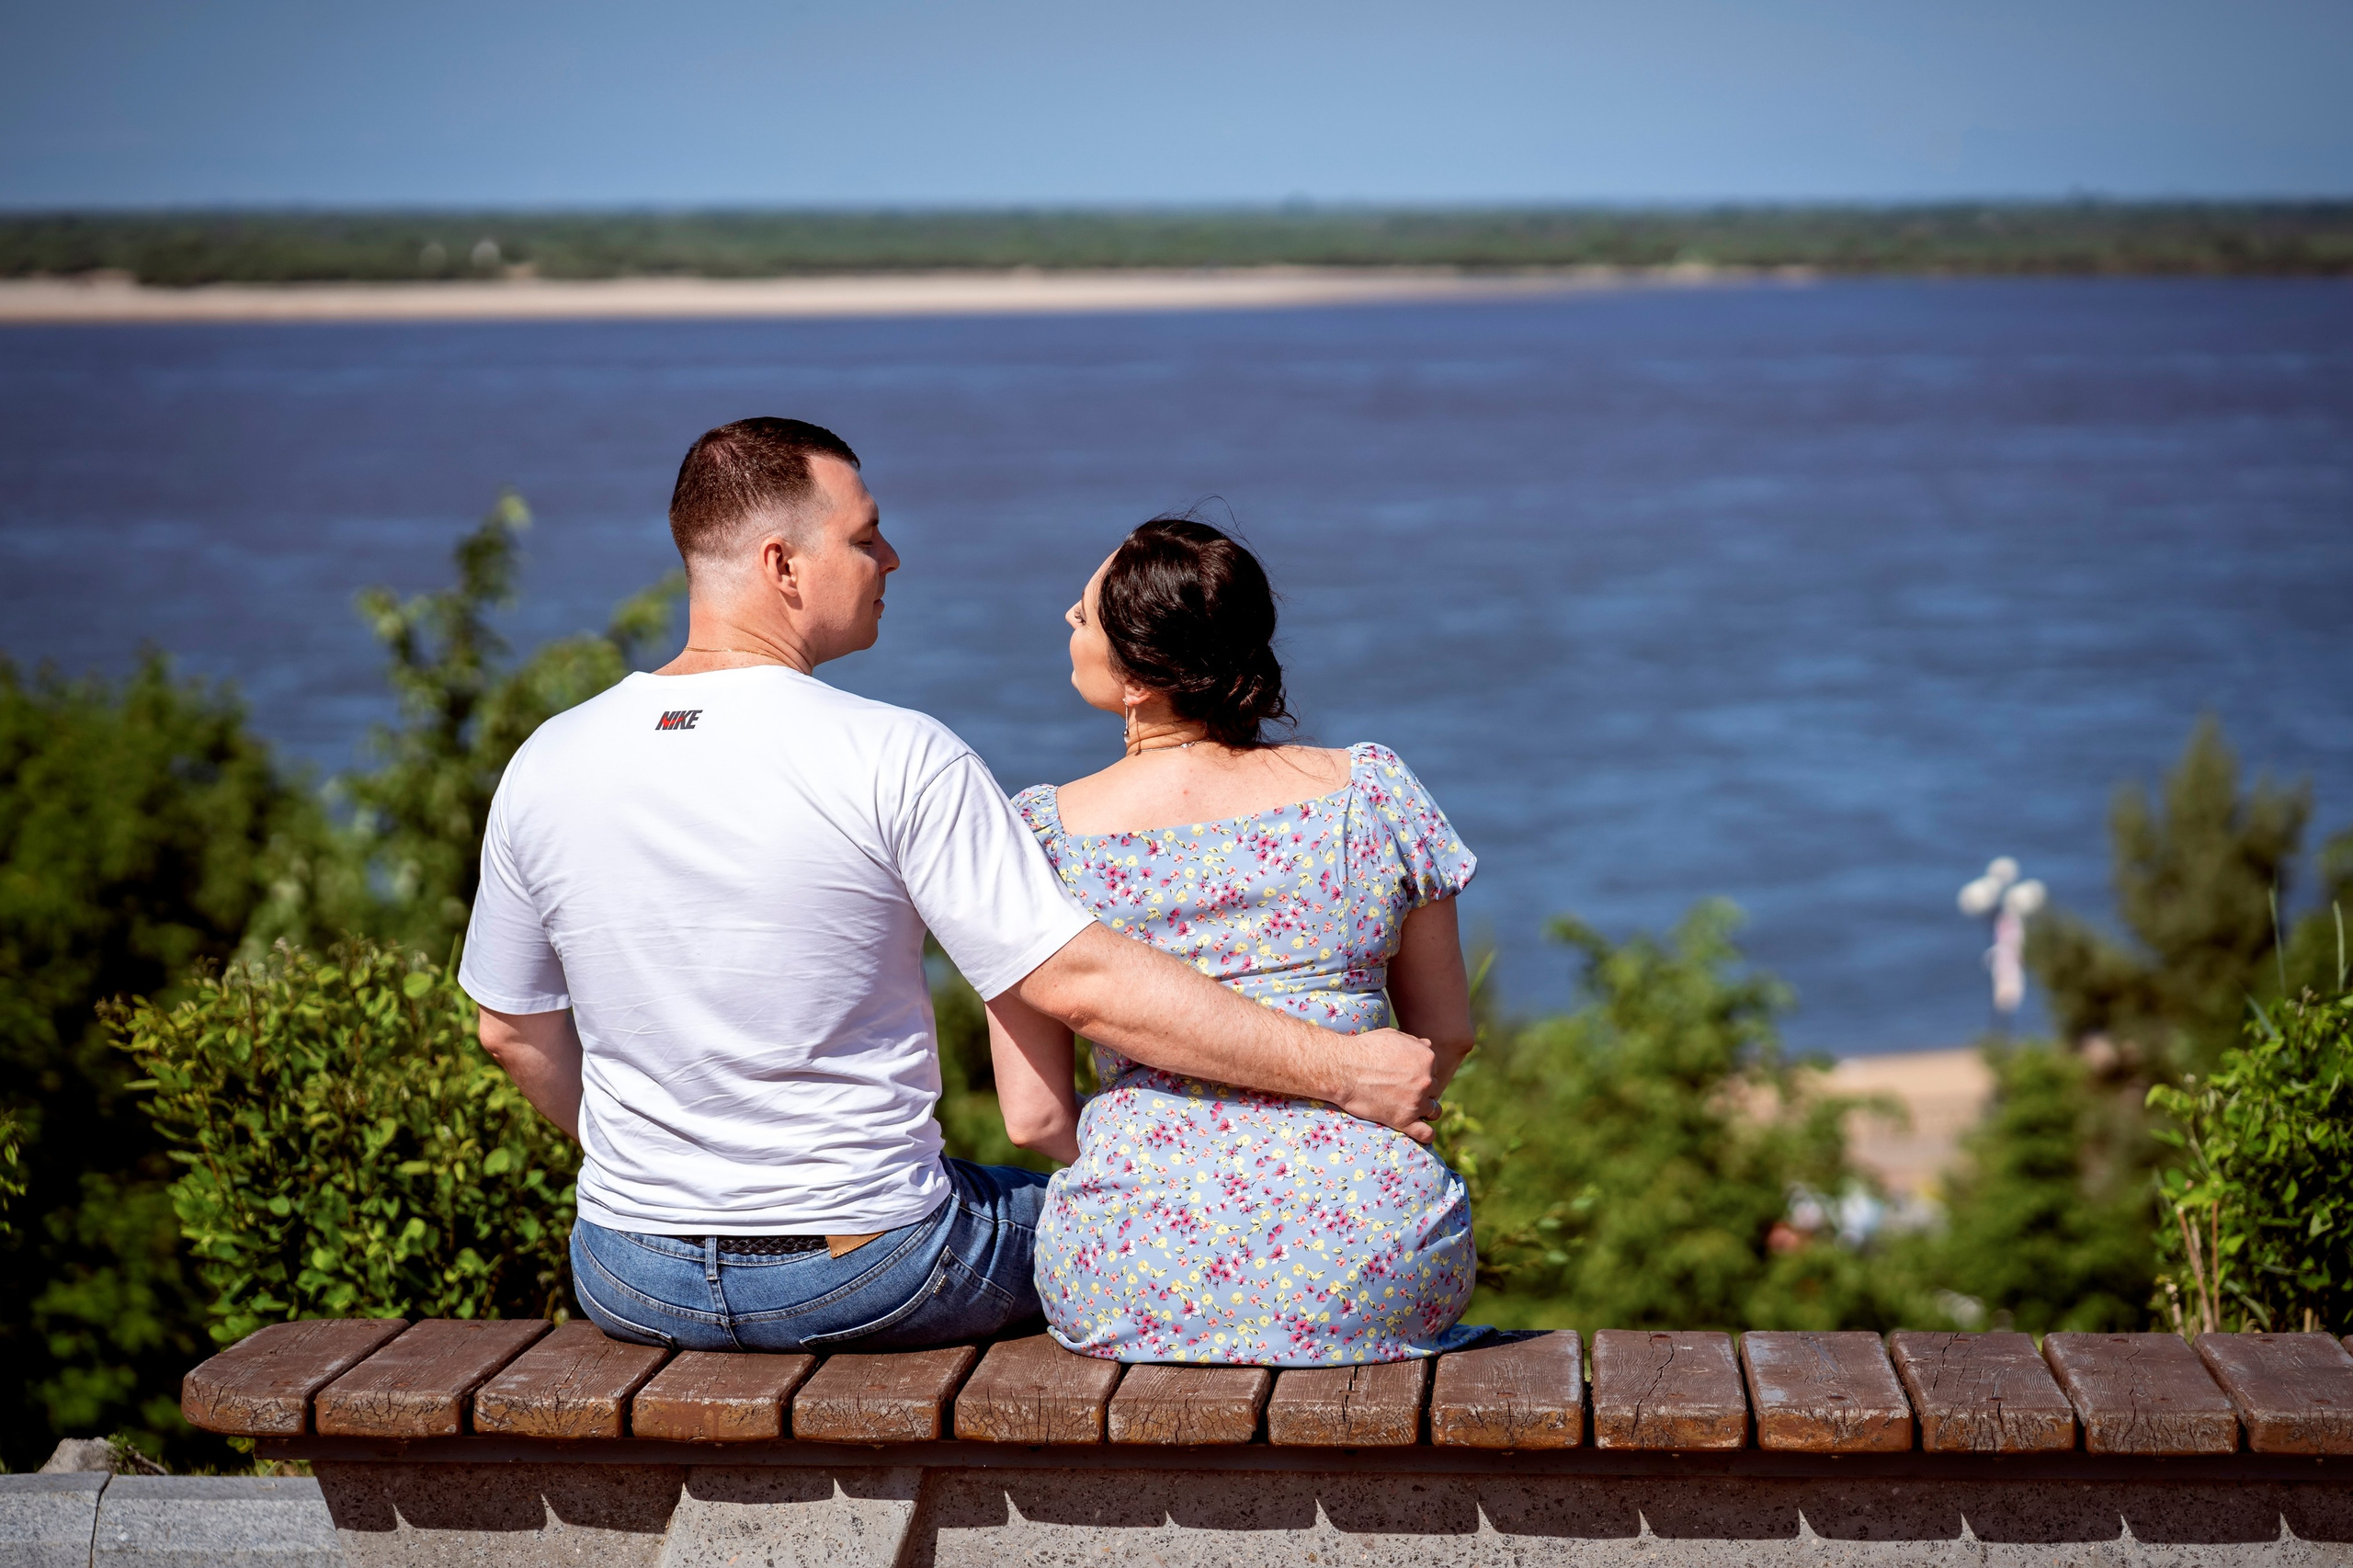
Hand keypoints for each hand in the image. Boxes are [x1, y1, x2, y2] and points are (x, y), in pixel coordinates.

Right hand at [1332, 1027, 1438, 1143]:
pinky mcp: (1404, 1121)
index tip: (1404, 1076)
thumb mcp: (1393, 1036)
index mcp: (1427, 1059)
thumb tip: (1428, 1045)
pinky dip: (1425, 1134)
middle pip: (1433, 1089)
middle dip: (1420, 1090)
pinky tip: (1418, 1131)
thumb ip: (1414, 1042)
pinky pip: (1427, 1134)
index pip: (1432, 1070)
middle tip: (1400, 1091)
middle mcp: (1426, 1081)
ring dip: (1425, 1110)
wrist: (1342, 1069)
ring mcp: (1416, 1102)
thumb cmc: (1364, 1049)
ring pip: (1434, 1111)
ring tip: (1408, 1109)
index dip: (1418, 1073)